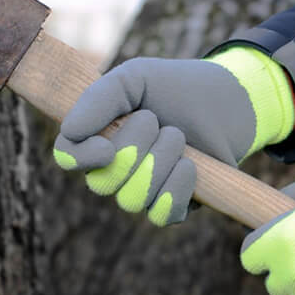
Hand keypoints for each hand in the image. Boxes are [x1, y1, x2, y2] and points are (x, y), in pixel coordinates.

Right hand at [53, 48, 294, 225]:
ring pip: (132, 200)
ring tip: (178, 137)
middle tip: (157, 120)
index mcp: (97, 136)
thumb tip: (71, 131)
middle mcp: (114, 169)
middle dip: (134, 149)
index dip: (80, 159)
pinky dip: (176, 188)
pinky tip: (190, 165)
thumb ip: (99, 97)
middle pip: (102, 183)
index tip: (105, 148)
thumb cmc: (174, 87)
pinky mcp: (173, 206)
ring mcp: (142, 191)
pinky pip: (161, 216)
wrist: (226, 100)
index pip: (67, 157)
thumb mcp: (135, 78)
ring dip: (159, 162)